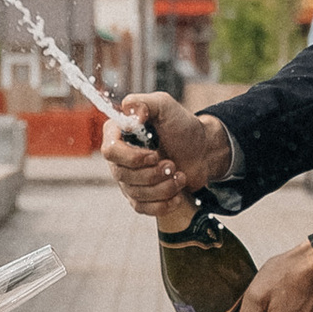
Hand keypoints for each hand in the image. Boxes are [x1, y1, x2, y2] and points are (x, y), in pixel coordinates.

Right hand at [102, 94, 228, 213]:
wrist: (203, 150)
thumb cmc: (182, 127)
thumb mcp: (165, 106)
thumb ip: (144, 103)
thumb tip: (131, 118)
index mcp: (118, 134)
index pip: (110, 151)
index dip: (131, 157)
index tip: (155, 154)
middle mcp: (119, 158)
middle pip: (122, 175)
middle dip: (153, 174)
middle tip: (173, 164)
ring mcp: (128, 179)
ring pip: (135, 193)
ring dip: (163, 187)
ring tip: (180, 176)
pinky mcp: (140, 196)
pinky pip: (143, 208)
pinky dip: (163, 204)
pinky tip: (177, 194)